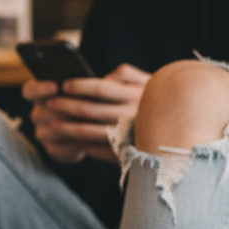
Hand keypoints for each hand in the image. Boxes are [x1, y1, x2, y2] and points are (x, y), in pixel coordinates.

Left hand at [22, 63, 149, 163]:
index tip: (64, 84)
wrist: (180, 138)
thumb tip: (107, 77)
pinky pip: (95, 150)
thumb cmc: (160, 104)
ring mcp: (126, 136)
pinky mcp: (124, 153)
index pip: (103, 88)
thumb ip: (128, 75)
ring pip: (88, 132)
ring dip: (66, 128)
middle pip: (90, 110)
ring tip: (51, 124)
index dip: (81, 86)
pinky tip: (67, 141)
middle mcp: (132, 115)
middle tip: (48, 104)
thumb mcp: (151, 83)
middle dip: (66, 106)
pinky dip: (79, 145)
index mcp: (137, 95)